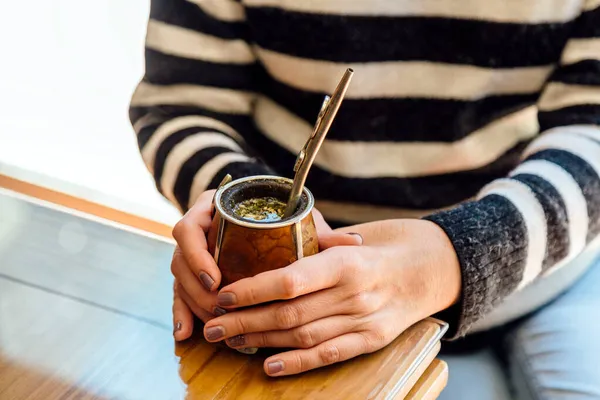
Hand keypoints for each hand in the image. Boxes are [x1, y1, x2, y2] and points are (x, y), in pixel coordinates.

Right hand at [170, 189, 356, 339]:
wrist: (263, 215)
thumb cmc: (281, 219)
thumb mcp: (296, 221)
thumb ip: (320, 233)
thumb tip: (356, 242)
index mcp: (214, 209)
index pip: (189, 227)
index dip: (197, 254)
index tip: (215, 278)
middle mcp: (198, 230)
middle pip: (180, 259)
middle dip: (197, 289)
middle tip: (220, 309)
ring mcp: (191, 253)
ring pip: (179, 279)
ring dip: (194, 304)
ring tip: (214, 324)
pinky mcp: (190, 274)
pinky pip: (178, 294)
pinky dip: (181, 313)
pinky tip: (186, 333)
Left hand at [202, 219, 460, 375]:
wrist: (426, 269)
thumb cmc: (377, 249)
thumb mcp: (348, 239)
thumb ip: (311, 248)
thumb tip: (259, 251)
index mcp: (346, 261)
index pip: (291, 280)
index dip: (253, 291)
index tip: (224, 296)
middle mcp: (355, 293)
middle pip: (290, 313)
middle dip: (246, 320)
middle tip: (214, 325)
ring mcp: (364, 320)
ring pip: (303, 336)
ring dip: (262, 340)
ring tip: (232, 340)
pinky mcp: (371, 341)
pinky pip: (329, 355)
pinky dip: (297, 363)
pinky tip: (269, 366)